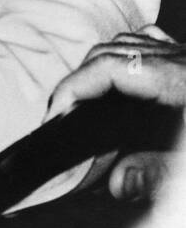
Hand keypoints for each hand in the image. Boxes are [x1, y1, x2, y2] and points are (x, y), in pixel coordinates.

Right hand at [48, 25, 185, 200]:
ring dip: (102, 66)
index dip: (72, 88)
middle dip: (80, 81)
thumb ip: (159, 173)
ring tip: (88, 98)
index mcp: (178, 77)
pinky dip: (131, 57)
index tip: (54, 116)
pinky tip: (126, 78)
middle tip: (63, 116)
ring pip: (131, 44)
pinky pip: (154, 45)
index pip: (107, 67)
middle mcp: (181, 59)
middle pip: (111, 52)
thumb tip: (118, 184)